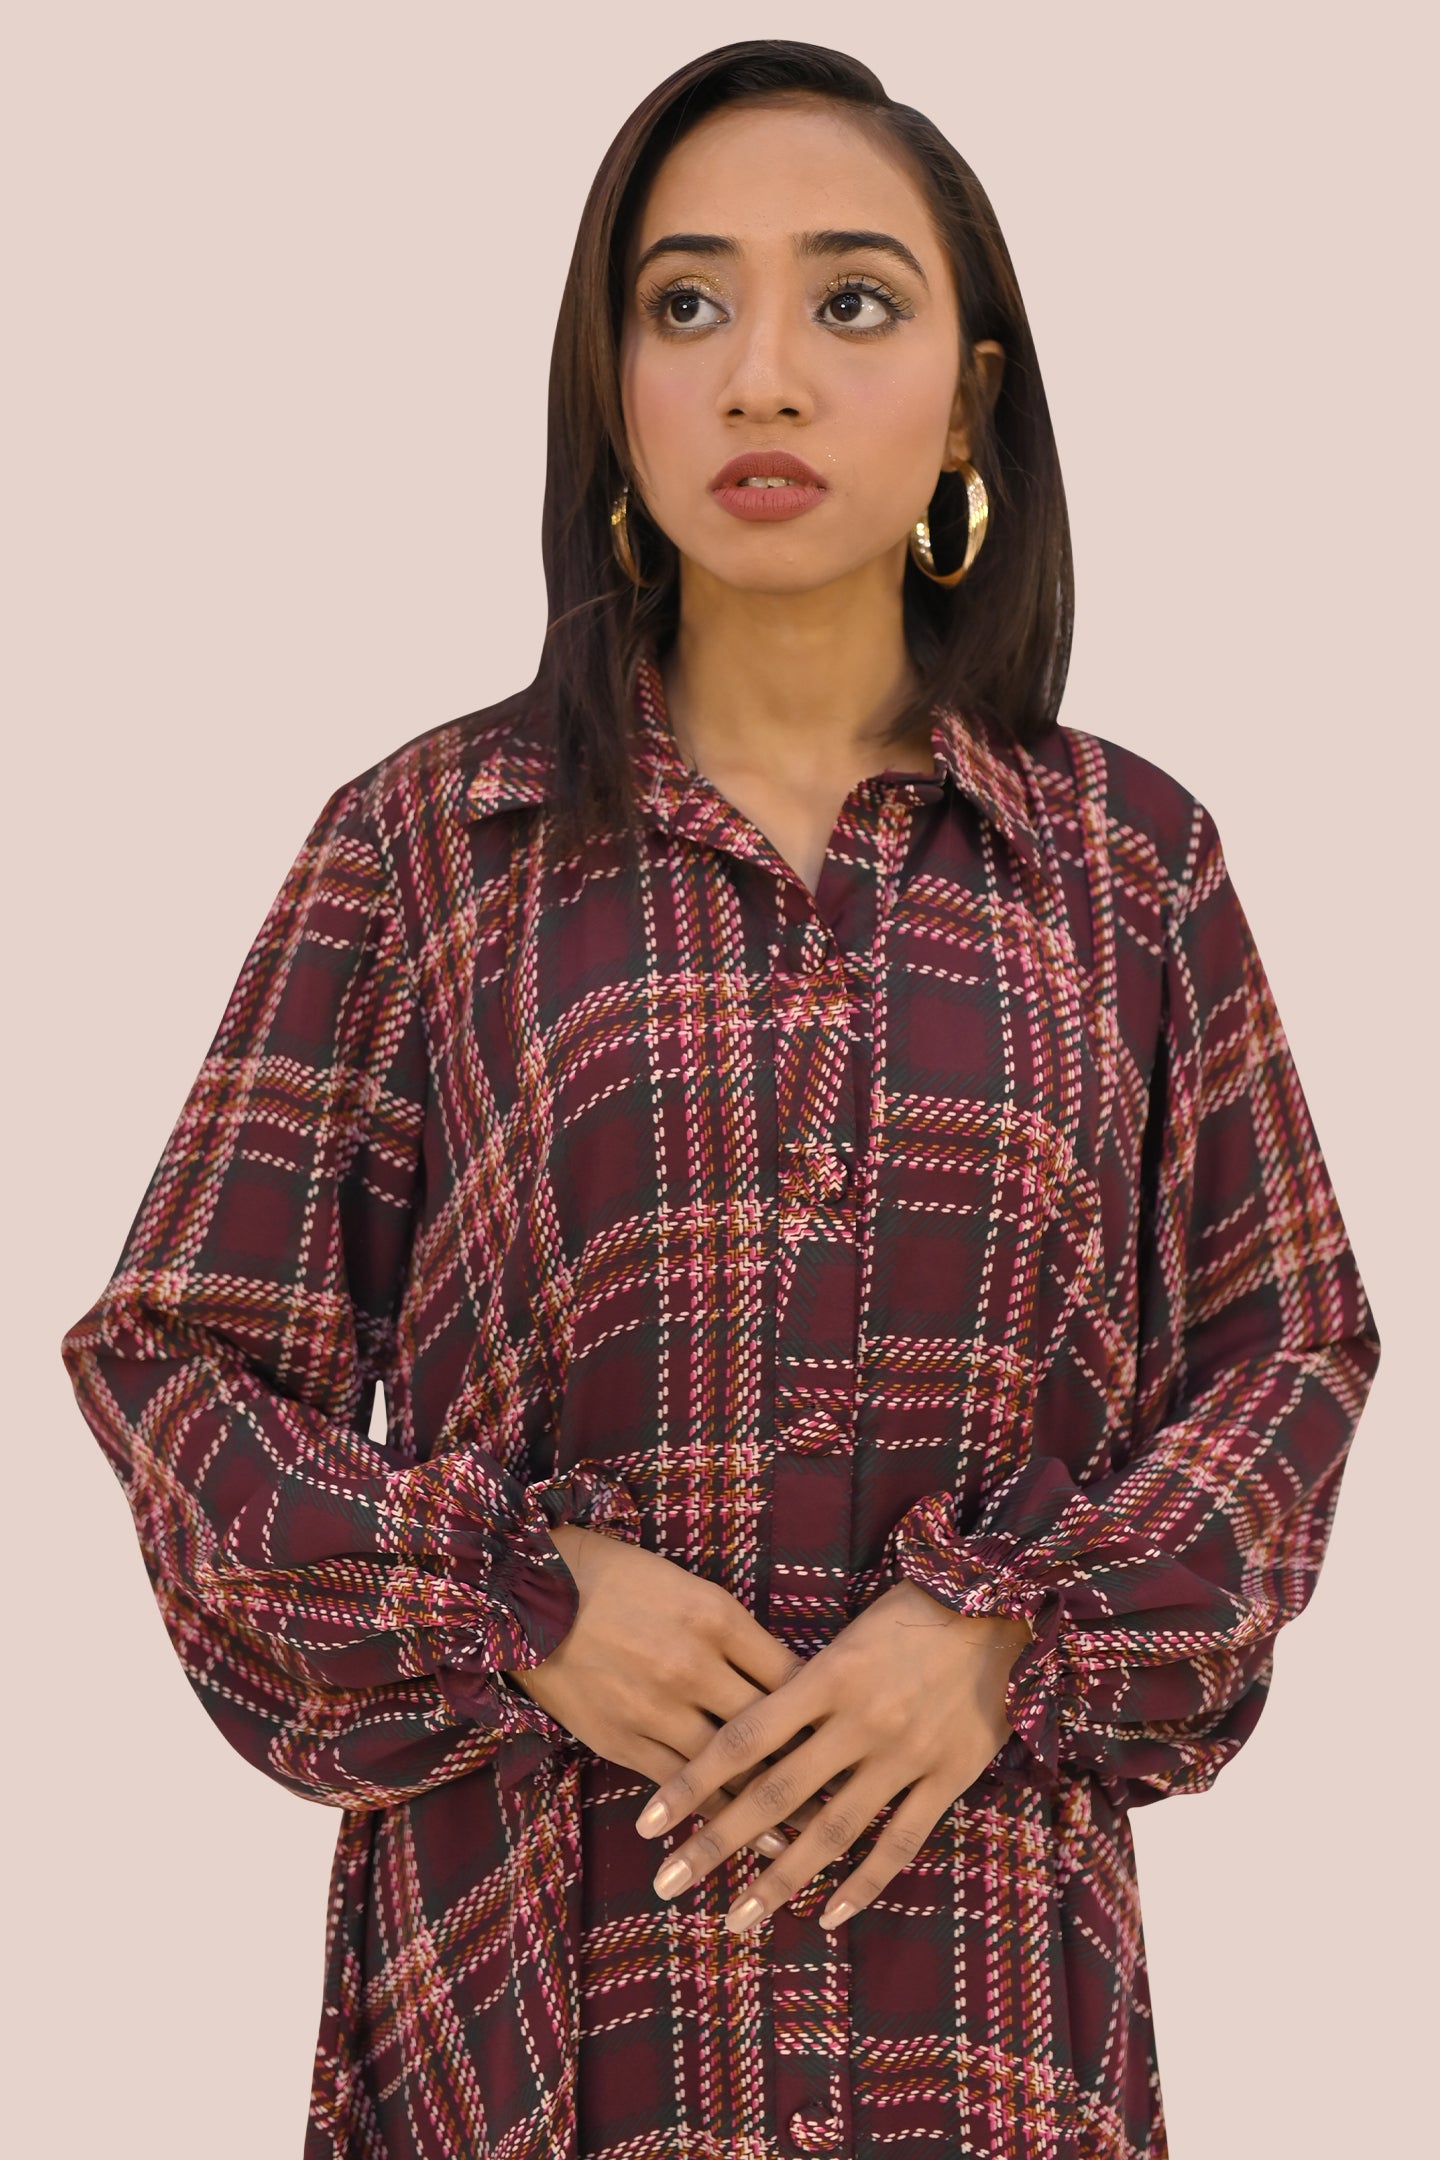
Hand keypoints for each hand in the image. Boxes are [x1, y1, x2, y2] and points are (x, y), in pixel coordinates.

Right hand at [506, 1525, 834, 1856]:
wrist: (529, 1592)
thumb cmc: (618, 1579)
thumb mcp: (689, 1587)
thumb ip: (735, 1633)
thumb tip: (788, 1678)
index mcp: (718, 1618)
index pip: (793, 1674)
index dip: (829, 1712)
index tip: (857, 1739)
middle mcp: (694, 1667)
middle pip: (773, 1728)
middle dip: (818, 1766)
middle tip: (858, 1799)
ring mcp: (658, 1708)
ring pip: (732, 1769)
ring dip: (776, 1805)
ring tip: (817, 1837)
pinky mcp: (623, 1740)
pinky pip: (682, 1788)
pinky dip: (716, 1814)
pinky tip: (745, 1838)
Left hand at [632, 1576, 1030, 1931]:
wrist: (1003, 1606)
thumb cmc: (913, 1611)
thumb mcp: (846, 1634)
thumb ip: (800, 1685)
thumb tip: (745, 1735)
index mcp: (826, 1675)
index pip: (742, 1738)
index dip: (692, 1781)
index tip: (648, 1821)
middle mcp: (859, 1720)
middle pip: (774, 1793)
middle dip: (716, 1843)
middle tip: (668, 1885)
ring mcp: (904, 1753)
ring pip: (831, 1829)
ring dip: (780, 1877)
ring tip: (737, 1918)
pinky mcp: (947, 1776)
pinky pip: (899, 1841)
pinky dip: (863, 1883)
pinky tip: (828, 1914)